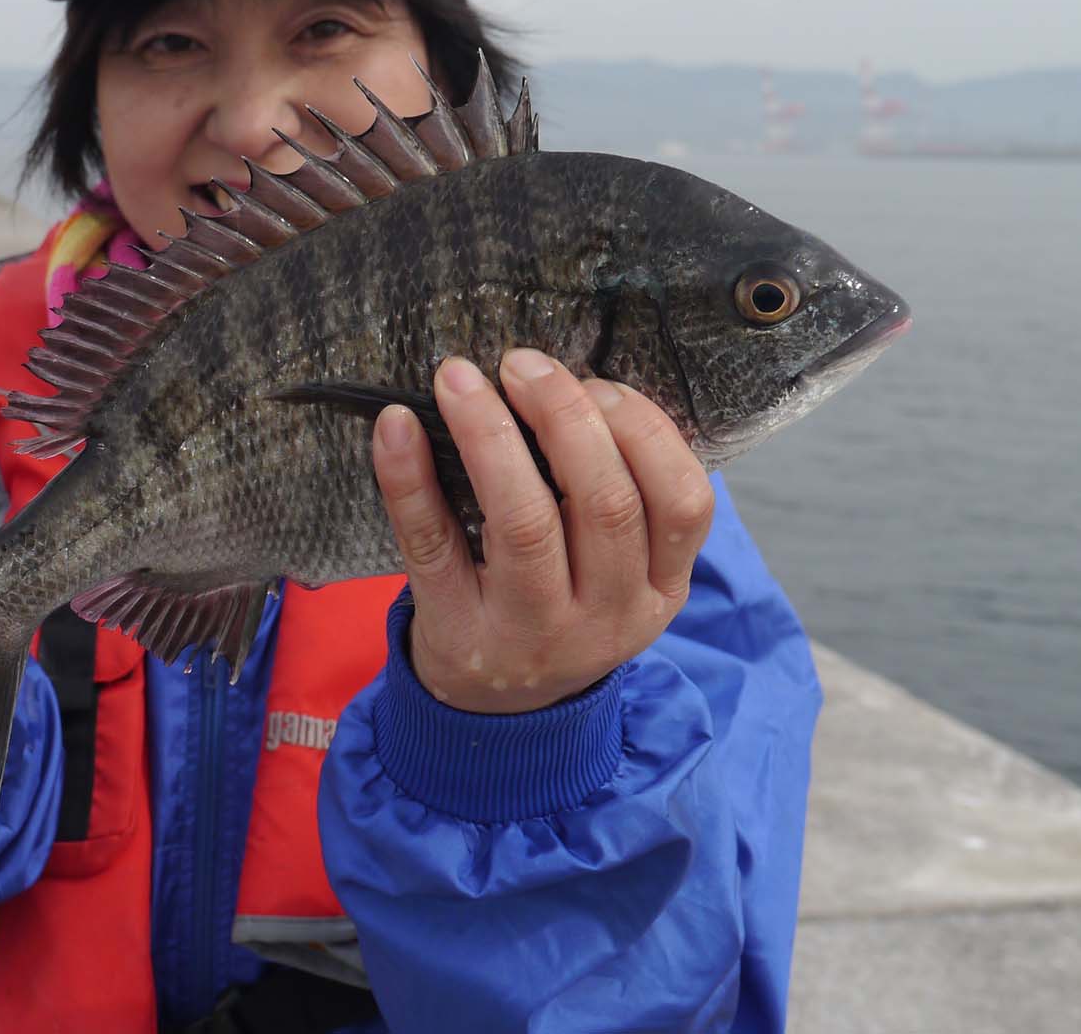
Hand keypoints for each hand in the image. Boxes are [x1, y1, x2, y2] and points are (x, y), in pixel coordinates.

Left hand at [370, 349, 714, 714]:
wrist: (497, 716)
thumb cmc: (560, 606)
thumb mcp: (616, 573)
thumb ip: (618, 497)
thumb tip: (573, 384)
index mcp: (658, 590)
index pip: (685, 503)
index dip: (644, 429)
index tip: (597, 382)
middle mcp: (605, 617)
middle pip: (606, 503)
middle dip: (566, 415)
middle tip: (522, 364)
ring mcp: (531, 631)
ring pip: (525, 523)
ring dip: (490, 434)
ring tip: (459, 378)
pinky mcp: (457, 631)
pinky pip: (432, 544)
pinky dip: (409, 478)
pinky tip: (396, 427)